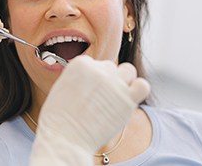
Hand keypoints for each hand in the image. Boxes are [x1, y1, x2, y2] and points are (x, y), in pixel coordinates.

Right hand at [30, 55, 149, 165]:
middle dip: (106, 80)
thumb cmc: (59, 117)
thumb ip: (78, 77)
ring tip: (115, 96)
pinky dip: (138, 89)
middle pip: (109, 67)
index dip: (91, 78)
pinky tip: (128, 99)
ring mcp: (114, 84)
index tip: (87, 90)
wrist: (65, 137)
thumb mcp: (62, 87)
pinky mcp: (128, 100)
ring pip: (128, 71)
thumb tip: (90, 79)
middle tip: (99, 98)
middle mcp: (99, 70)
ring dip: (124, 80)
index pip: (93, 63)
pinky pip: (142, 86)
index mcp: (81, 63)